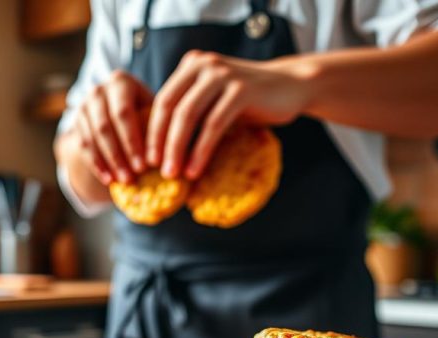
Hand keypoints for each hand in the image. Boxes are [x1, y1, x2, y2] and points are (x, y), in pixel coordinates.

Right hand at [75, 70, 152, 184]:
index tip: (145, 166)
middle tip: (132, 178)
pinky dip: (97, 164)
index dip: (132, 141)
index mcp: (121, 82)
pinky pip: (83, 145)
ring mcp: (84, 105)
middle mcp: (98, 90)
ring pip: (93, 138)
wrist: (118, 112)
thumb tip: (172, 154)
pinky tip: (108, 180)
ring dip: (108, 162)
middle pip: (105, 126)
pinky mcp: (76, 121)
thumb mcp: (154, 111)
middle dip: (119, 155)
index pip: (123, 113)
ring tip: (123, 181)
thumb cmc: (146, 112)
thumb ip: (160, 126)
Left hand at [147, 51, 312, 179]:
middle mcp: (204, 64)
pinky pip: (213, 125)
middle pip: (170, 107)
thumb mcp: (214, 99)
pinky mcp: (241, 90)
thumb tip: (159, 148)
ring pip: (188, 116)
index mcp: (192, 65)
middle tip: (154, 169)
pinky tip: (195, 170)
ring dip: (177, 149)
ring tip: (173, 174)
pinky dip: (201, 150)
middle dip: (159, 141)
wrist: (292, 86)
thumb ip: (190, 109)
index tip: (146, 159)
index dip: (150, 131)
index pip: (162, 99)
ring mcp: (222, 74)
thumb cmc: (248, 99)